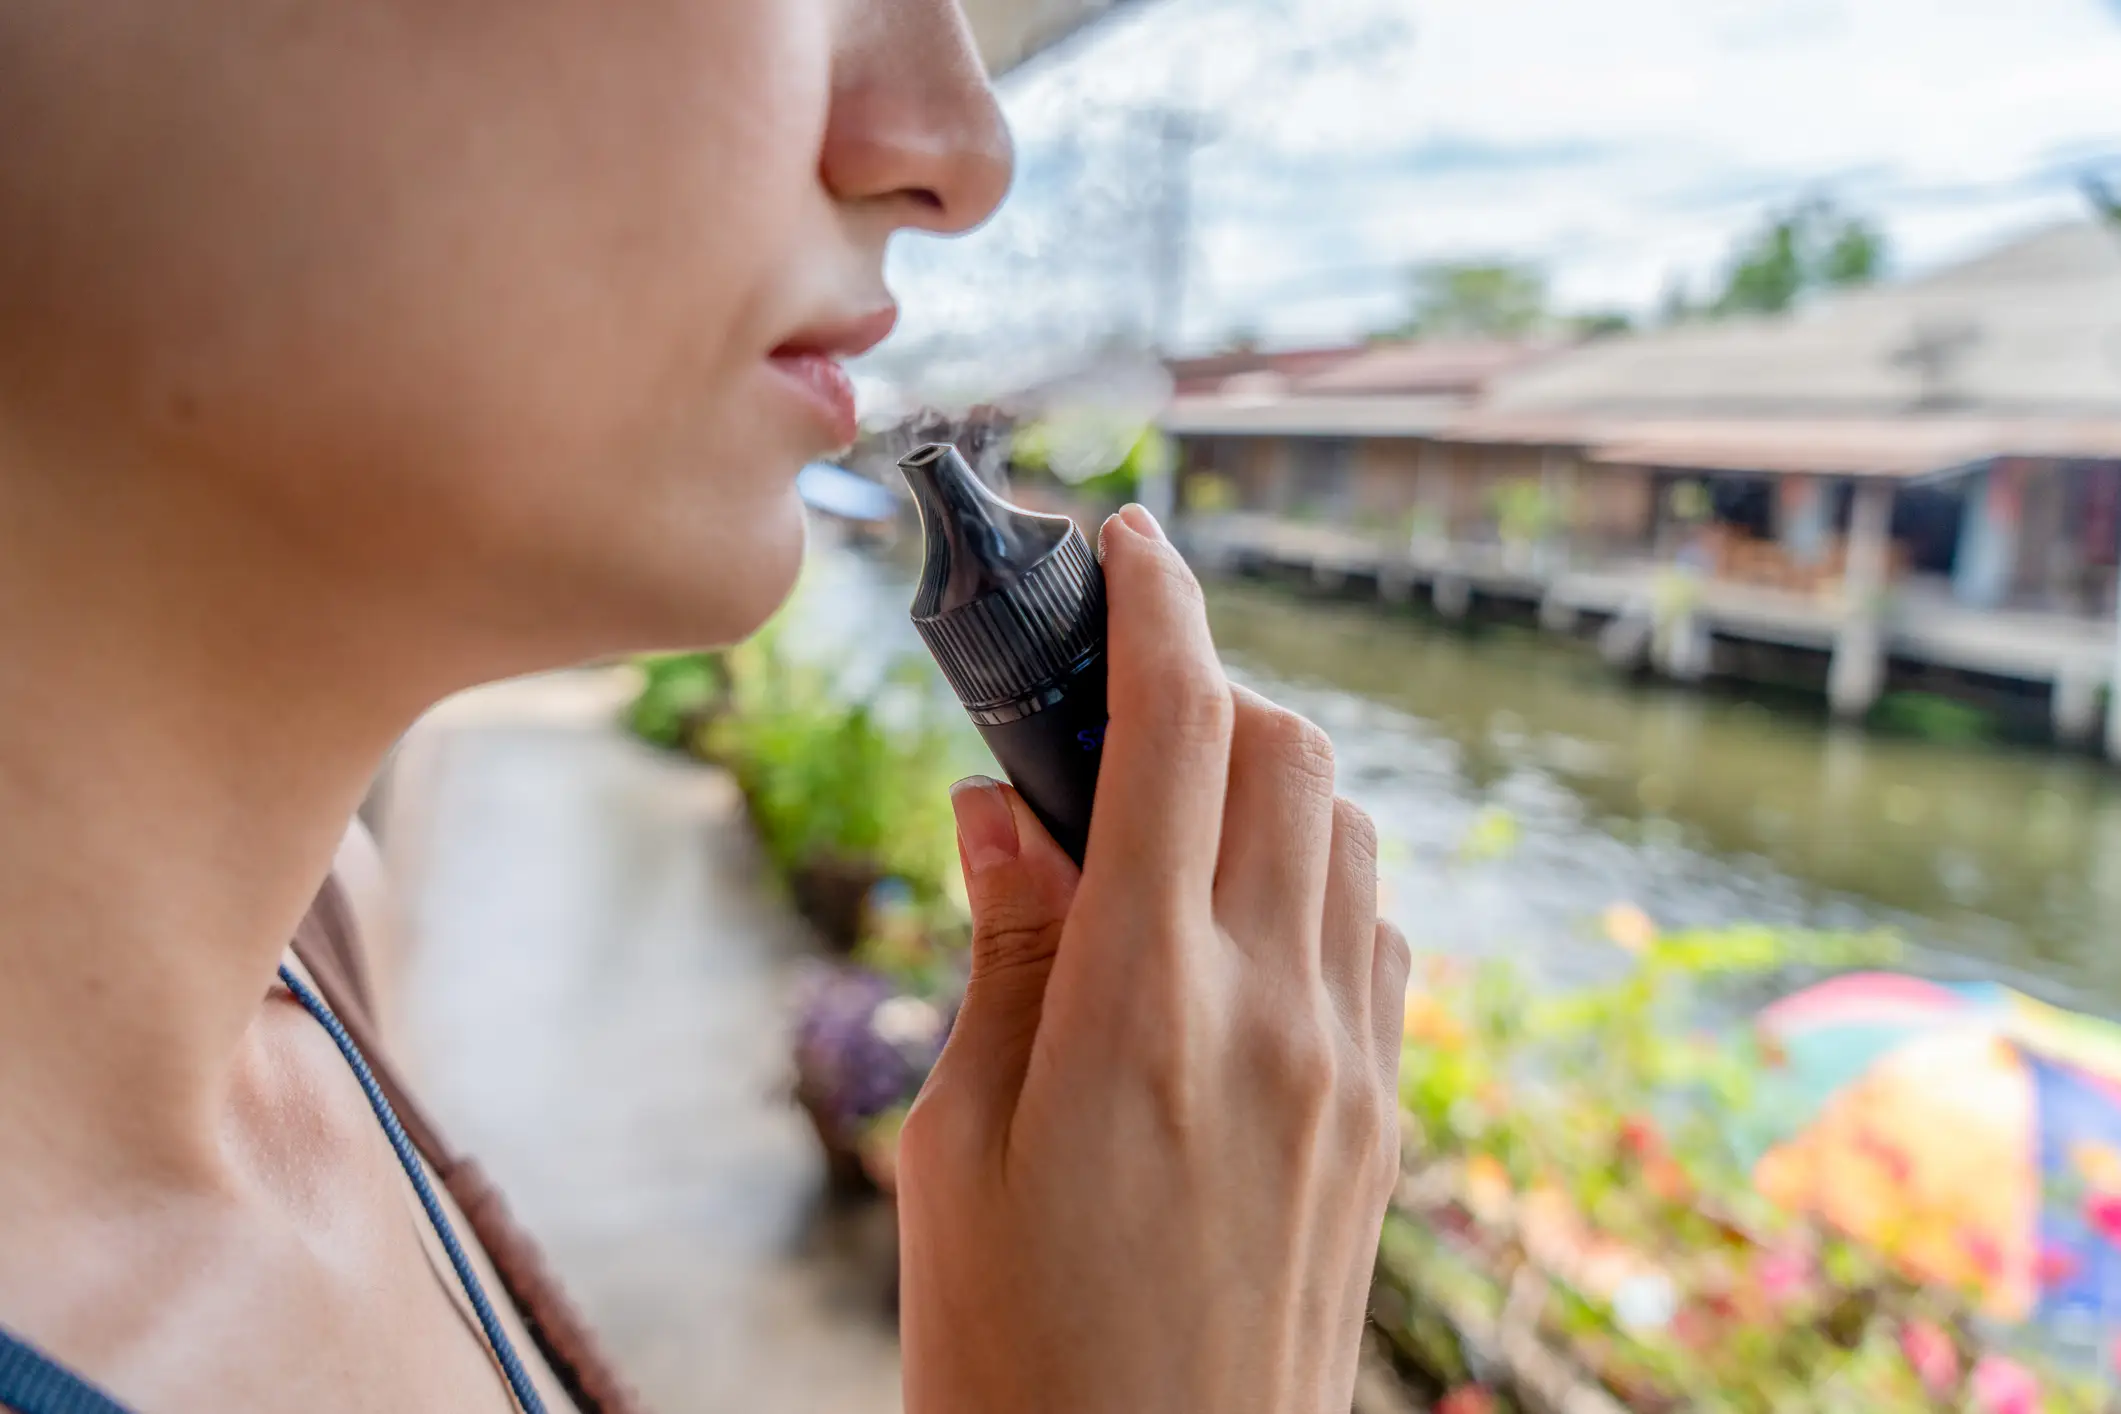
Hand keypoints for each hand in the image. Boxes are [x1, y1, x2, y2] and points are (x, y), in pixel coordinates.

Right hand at [897, 504, 1409, 1413]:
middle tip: (1120, 708)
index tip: (1132, 544)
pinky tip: (1238, 931)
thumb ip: (1003, 948)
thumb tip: (1005, 804)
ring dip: (1269, 778)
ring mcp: (1351, 1066)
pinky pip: (1378, 935)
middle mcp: (1274, 1011)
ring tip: (1170, 821)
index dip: (1157, 606)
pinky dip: (1318, 879)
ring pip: (1348, 831)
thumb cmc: (1013, 1342)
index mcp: (1141, 1002)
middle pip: (1287, 749)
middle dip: (1211, 684)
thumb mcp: (958, 1139)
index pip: (1174, 729)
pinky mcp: (1385, 1120)